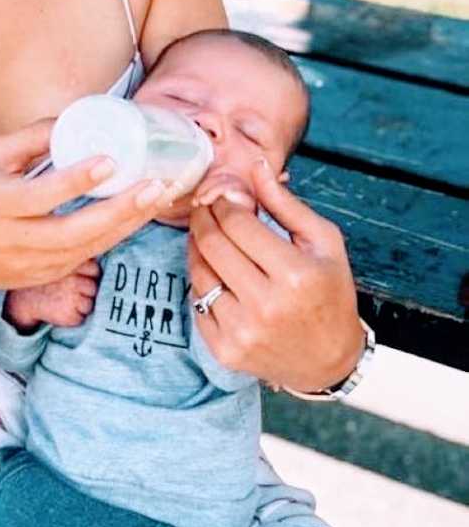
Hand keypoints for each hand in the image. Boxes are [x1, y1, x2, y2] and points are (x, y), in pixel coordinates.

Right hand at [0, 118, 177, 301]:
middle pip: (74, 230)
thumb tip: (73, 116)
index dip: (74, 181)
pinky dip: (119, 234)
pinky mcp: (49, 275)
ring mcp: (33, 264)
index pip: (38, 196)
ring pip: (89, 247)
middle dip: (119, 210)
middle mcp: (14, 239)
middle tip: (154, 184)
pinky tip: (143, 212)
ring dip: (129, 223)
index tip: (108, 161)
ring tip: (160, 194)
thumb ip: (28, 139)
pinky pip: (91, 255)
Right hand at [4, 259, 100, 330]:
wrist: (24, 301)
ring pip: (89, 304)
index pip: (94, 270)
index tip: (78, 277)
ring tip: (64, 301)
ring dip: (81, 305)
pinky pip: (82, 317)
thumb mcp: (58, 262)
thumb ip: (76, 257)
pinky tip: (62, 310)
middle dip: (85, 291)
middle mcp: (74, 281)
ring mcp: (73, 299)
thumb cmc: (46, 281)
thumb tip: (98, 252)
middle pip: (93, 288)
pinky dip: (75, 317)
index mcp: (72, 265)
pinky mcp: (71, 316)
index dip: (89, 275)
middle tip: (69, 291)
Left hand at [187, 158, 362, 390]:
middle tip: (206, 208)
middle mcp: (266, 305)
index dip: (224, 202)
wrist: (330, 360)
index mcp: (295, 275)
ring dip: (196, 246)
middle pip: (212, 244)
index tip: (224, 196)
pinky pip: (196, 302)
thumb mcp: (324, 242)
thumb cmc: (330, 293)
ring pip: (198, 271)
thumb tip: (256, 166)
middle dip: (204, 217)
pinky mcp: (225, 350)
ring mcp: (242, 331)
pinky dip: (200, 280)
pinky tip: (214, 269)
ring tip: (208, 234)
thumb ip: (286, 203)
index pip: (237, 223)